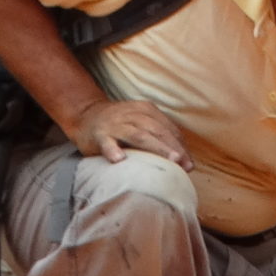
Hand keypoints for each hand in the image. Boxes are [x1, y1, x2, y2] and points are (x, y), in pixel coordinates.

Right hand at [68, 96, 191, 167]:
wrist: (86, 116)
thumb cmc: (121, 126)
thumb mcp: (142, 124)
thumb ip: (161, 138)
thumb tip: (187, 162)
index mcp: (147, 110)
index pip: (168, 129)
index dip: (180, 146)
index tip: (189, 164)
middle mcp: (133, 115)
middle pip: (157, 131)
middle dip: (173, 147)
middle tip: (183, 163)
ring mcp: (116, 124)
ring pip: (139, 135)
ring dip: (156, 147)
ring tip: (170, 160)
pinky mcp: (99, 135)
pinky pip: (107, 143)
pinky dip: (112, 150)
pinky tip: (119, 159)